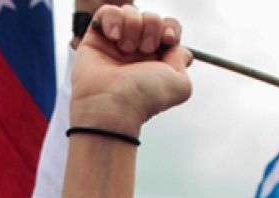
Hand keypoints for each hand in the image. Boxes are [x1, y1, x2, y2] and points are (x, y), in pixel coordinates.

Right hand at [69, 6, 190, 135]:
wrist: (112, 104)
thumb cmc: (144, 97)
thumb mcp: (180, 84)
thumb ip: (184, 61)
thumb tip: (180, 49)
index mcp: (157, 60)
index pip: (169, 29)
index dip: (171, 28)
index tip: (168, 40)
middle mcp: (137, 51)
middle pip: (151, 17)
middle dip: (152, 27)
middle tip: (144, 49)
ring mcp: (116, 44)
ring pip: (130, 12)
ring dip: (133, 24)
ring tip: (126, 47)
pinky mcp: (95, 38)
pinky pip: (107, 12)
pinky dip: (113, 18)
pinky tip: (114, 36)